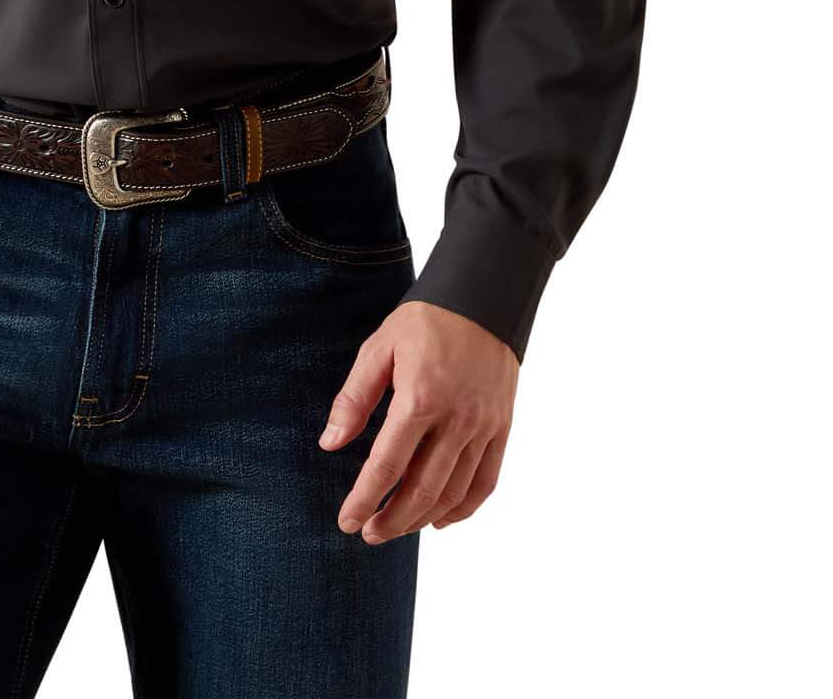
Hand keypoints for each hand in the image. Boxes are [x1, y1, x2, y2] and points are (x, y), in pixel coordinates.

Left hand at [319, 302, 516, 539]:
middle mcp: (456, 419)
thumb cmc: (425, 323)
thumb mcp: (379, 349)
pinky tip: (440, 518)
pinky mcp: (501, 429)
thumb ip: (354, 398)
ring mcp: (483, 427)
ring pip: (453, 493)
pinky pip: (485, 482)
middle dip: (392, 520)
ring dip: (422, 519)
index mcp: (420, 398)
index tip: (346, 520)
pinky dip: (463, 509)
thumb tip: (331, 443)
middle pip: (422, 490)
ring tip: (397, 527)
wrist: (482, 299)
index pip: (387, 465)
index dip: (364, 498)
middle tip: (368, 533)